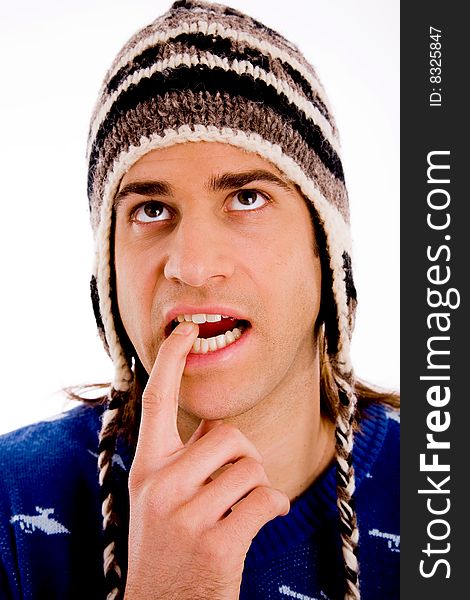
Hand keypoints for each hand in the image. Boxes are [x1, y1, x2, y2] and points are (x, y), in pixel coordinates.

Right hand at [124, 321, 289, 598]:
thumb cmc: (169, 545)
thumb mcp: (161, 497)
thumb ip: (184, 460)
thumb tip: (223, 430)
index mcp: (146, 468)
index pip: (156, 402)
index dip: (171, 361)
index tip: (183, 330)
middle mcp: (160, 486)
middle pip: (228, 435)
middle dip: (244, 454)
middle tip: (236, 480)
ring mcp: (186, 517)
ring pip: (251, 468)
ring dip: (258, 485)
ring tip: (240, 508)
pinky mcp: (216, 545)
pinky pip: (267, 500)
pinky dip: (274, 507)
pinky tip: (259, 521)